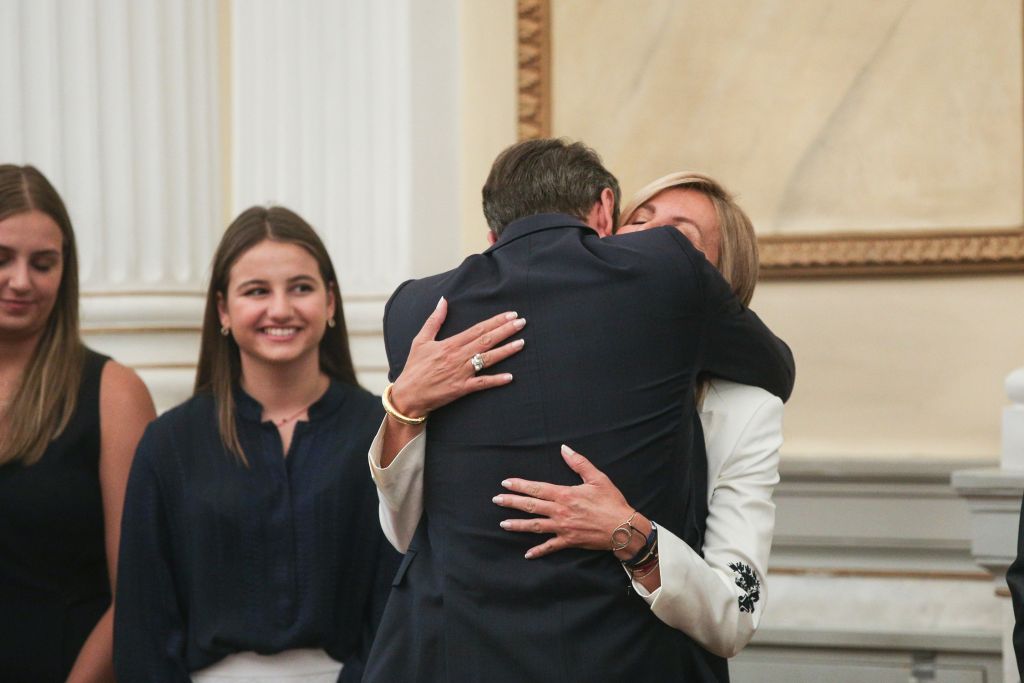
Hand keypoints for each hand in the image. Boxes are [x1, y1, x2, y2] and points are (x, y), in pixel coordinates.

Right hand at [389, 297, 525, 416]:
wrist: (408, 395)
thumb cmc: (414, 367)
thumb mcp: (420, 340)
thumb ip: (434, 320)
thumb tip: (443, 300)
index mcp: (450, 344)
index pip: (477, 329)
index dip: (495, 321)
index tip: (510, 315)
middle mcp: (457, 356)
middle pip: (486, 341)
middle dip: (505, 331)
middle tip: (522, 322)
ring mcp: (461, 373)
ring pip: (487, 359)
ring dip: (506, 351)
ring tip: (522, 343)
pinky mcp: (461, 389)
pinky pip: (482, 384)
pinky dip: (496, 380)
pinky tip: (510, 377)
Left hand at [493, 445, 644, 559]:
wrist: (623, 528)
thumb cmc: (611, 502)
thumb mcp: (597, 478)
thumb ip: (579, 463)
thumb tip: (565, 448)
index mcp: (565, 494)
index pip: (536, 489)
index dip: (520, 485)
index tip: (506, 483)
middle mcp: (560, 511)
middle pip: (531, 506)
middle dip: (512, 502)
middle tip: (496, 500)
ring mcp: (562, 528)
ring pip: (535, 526)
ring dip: (518, 525)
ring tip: (503, 524)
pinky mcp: (569, 541)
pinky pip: (550, 546)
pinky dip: (539, 550)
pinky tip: (527, 554)